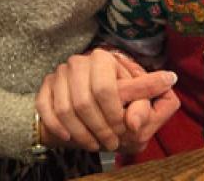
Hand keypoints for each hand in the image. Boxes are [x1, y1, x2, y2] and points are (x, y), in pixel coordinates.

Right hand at [35, 49, 177, 151]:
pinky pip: (46, 110)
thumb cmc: (114, 103)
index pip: (106, 89)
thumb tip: (159, 93)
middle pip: (84, 102)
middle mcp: (78, 62)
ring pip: (65, 109)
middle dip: (99, 127)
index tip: (124, 131)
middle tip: (112, 143)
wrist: (83, 108)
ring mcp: (58, 74)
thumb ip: (147, 100)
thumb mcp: (135, 101)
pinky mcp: (44, 88)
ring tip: (95, 145)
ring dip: (81, 133)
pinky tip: (70, 138)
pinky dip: (58, 127)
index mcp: (103, 58)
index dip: (115, 115)